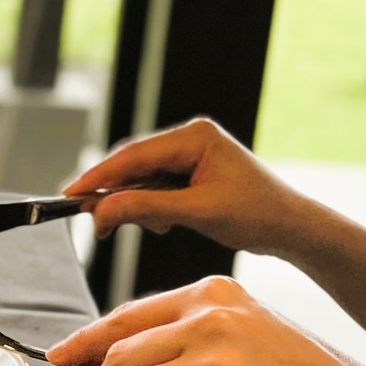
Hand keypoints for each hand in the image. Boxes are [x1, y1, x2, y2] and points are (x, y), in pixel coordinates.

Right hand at [65, 117, 311, 256]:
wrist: (293, 229)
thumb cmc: (258, 214)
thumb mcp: (196, 212)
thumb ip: (144, 208)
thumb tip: (101, 211)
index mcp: (195, 136)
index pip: (134, 155)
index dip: (99, 176)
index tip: (72, 194)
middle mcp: (190, 138)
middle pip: (134, 165)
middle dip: (114, 194)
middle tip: (92, 218)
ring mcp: (191, 154)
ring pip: (142, 178)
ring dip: (136, 204)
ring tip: (147, 226)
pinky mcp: (192, 171)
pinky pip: (155, 186)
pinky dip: (150, 206)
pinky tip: (162, 223)